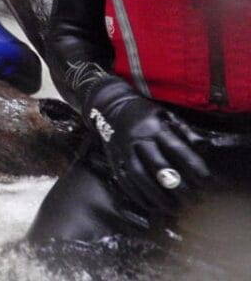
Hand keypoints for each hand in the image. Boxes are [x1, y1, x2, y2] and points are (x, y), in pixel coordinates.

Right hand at [84, 77, 209, 213]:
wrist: (110, 107)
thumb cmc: (143, 114)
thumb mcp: (166, 115)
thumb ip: (185, 132)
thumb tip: (204, 148)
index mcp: (154, 128)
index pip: (176, 149)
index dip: (192, 166)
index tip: (205, 181)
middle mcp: (139, 140)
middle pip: (158, 166)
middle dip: (177, 187)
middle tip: (192, 201)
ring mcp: (124, 151)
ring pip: (139, 177)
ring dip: (156, 196)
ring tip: (172, 209)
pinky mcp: (115, 160)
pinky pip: (125, 181)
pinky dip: (137, 195)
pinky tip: (151, 205)